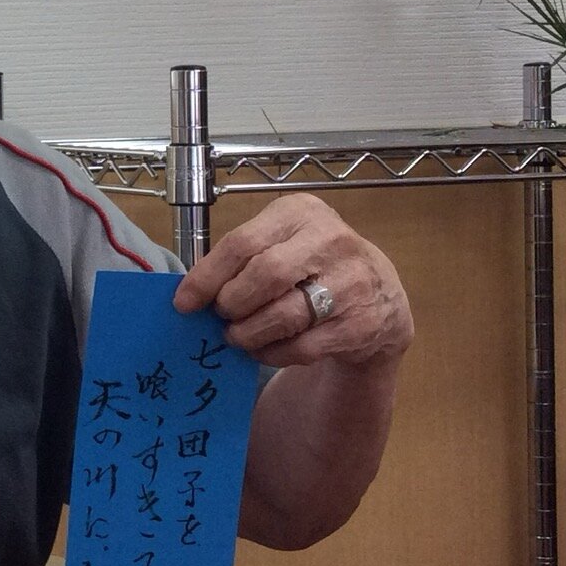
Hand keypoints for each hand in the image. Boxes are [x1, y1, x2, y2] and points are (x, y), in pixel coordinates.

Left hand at [172, 193, 412, 369]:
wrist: (382, 297)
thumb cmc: (314, 265)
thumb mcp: (283, 242)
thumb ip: (243, 258)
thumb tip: (191, 292)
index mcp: (300, 213)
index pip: (243, 243)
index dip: (207, 277)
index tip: (184, 302)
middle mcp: (331, 241)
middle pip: (265, 275)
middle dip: (232, 303)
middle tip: (221, 316)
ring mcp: (352, 283)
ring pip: (284, 315)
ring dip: (249, 333)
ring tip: (237, 336)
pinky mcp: (361, 324)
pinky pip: (302, 346)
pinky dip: (273, 352)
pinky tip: (264, 349)